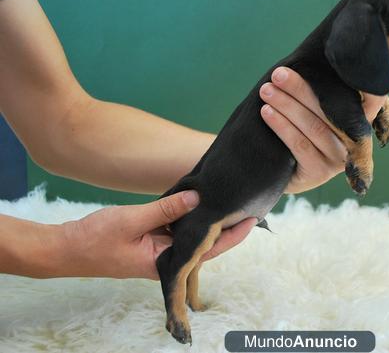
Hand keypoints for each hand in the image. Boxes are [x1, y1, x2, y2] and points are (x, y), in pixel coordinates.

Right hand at [60, 191, 256, 279]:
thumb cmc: (94, 239)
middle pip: (204, 243)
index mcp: (166, 262)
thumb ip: (166, 209)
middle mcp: (167, 259)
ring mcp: (159, 251)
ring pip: (191, 235)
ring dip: (208, 220)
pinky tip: (199, 200)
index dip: (232, 235)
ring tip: (230, 199)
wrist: (65, 248)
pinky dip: (188, 216)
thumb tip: (197, 198)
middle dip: (225, 226)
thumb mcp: (132, 220)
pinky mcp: (152, 241)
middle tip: (247, 203)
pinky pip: (176, 229)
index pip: (208, 250)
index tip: (252, 219)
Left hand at [259, 67, 386, 193]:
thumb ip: (325, 88)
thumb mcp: (315, 106)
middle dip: (301, 89)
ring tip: (266, 91)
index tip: (333, 57)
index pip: (367, 96)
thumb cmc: (299, 126)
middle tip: (278, 74)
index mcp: (360, 118)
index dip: (353, 80)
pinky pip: (301, 145)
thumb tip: (316, 52)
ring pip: (313, 126)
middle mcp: (356, 140)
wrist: (279, 168)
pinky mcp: (320, 173)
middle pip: (331, 110)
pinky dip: (282, 126)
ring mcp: (339, 158)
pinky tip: (267, 112)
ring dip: (287, 106)